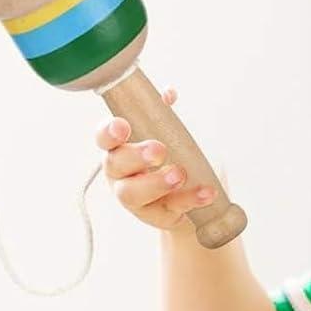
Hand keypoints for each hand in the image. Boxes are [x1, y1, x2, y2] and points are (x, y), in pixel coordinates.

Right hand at [96, 86, 215, 232]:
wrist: (182, 198)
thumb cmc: (165, 159)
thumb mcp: (163, 134)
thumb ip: (161, 114)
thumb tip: (168, 94)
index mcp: (117, 149)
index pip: (103, 138)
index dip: (108, 132)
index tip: (122, 126)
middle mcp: (119, 175)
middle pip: (116, 165)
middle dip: (136, 156)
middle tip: (159, 150)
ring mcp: (135, 199)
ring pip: (133, 194)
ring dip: (156, 183)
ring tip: (179, 174)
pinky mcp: (156, 216)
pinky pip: (171, 209)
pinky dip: (190, 199)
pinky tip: (207, 192)